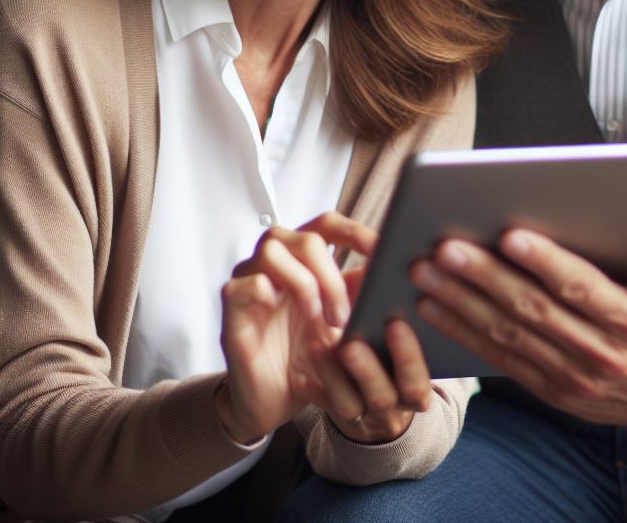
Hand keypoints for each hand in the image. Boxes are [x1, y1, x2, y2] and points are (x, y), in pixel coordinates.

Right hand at [218, 212, 431, 445]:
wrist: (274, 401)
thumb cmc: (308, 356)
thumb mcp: (344, 323)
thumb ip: (361, 293)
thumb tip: (395, 267)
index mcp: (304, 256)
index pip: (327, 224)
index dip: (355, 232)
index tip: (383, 251)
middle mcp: (275, 258)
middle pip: (307, 237)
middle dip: (333, 277)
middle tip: (345, 317)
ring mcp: (249, 278)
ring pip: (274, 252)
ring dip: (305, 286)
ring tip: (319, 323)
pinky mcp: (231, 306)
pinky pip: (245, 284)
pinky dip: (269, 296)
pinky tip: (285, 319)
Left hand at [410, 231, 626, 440]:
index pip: (581, 288)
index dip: (545, 261)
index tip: (509, 235)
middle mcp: (597, 352)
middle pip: (531, 310)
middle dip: (483, 277)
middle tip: (444, 248)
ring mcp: (570, 376)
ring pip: (507, 334)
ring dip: (461, 303)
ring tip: (426, 273)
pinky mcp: (551, 390)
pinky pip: (501, 360)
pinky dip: (464, 335)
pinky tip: (433, 309)